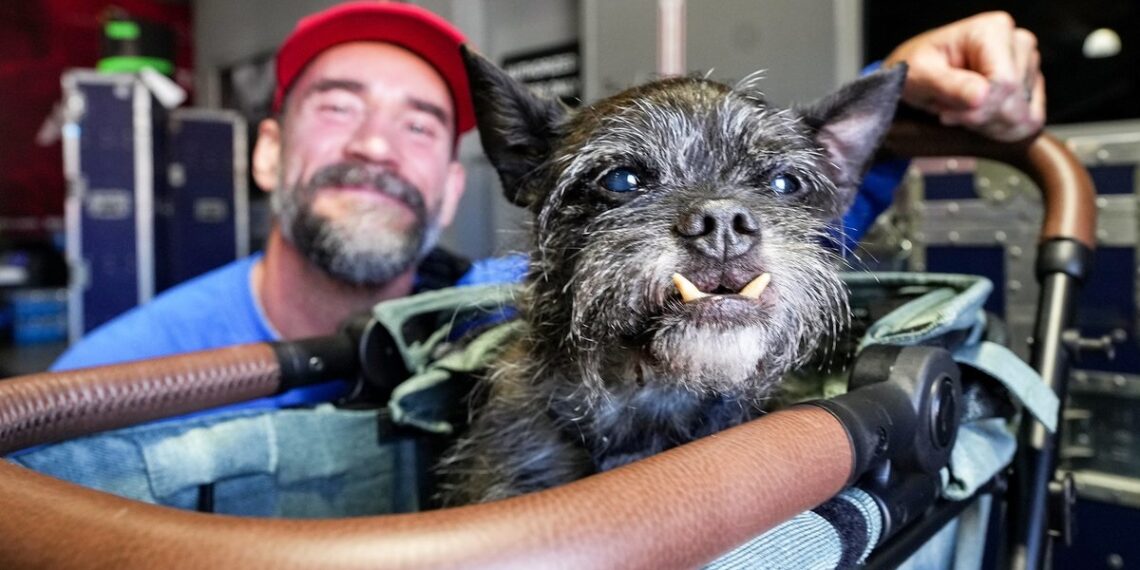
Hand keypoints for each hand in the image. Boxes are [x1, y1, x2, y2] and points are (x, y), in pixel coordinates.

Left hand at [885, 11, 1044, 141]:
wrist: (919, 74)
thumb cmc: (917, 68)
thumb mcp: (920, 75)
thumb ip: (948, 85)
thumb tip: (981, 97)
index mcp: (993, 31)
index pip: (1004, 83)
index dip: (977, 110)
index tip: (945, 115)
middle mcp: (1018, 43)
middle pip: (1016, 103)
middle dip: (979, 119)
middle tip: (949, 113)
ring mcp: (1028, 64)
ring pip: (1023, 116)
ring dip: (986, 125)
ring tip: (960, 112)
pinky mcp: (1031, 86)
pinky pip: (1030, 122)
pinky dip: (1001, 130)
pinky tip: (977, 120)